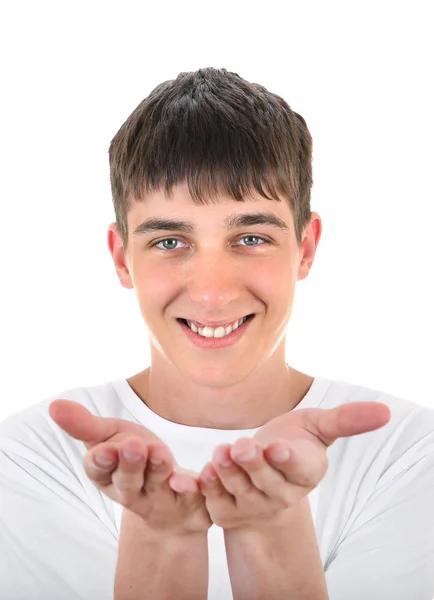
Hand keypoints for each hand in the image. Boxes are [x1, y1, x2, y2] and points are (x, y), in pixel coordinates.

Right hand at [48, 400, 211, 534]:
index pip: (99, 471)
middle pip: (128, 482)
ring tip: (160, 452)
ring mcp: (164, 502)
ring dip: (160, 470)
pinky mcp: (194, 507)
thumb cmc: (137, 461)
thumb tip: (54, 405)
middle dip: (129, 464)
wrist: (173, 504)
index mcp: (110, 478)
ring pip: (160, 487)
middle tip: (132, 445)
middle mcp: (134, 495)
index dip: (101, 461)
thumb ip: (85, 425)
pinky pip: (197, 499)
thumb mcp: (111, 438)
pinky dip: (197, 488)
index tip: (102, 449)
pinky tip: (196, 477)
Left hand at [197, 401, 391, 529]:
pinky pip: (215, 500)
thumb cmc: (294, 442)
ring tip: (220, 452)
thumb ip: (346, 420)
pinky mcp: (226, 511)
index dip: (287, 459)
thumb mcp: (318, 427)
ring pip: (238, 490)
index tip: (278, 448)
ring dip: (227, 473)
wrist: (264, 470)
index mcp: (304, 473)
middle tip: (242, 445)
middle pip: (266, 482)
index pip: (298, 468)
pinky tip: (202, 472)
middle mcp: (280, 495)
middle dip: (253, 464)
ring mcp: (252, 505)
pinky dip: (207, 488)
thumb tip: (386, 410)